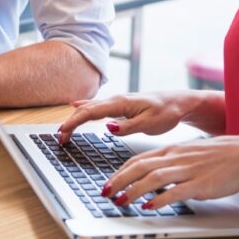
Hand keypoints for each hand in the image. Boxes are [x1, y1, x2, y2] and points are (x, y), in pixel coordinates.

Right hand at [57, 92, 190, 143]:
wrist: (179, 102)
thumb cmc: (167, 112)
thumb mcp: (151, 123)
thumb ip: (129, 126)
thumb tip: (107, 127)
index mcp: (120, 104)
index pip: (90, 112)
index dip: (74, 122)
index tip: (63, 133)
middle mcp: (116, 100)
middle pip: (86, 110)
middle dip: (70, 123)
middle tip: (60, 138)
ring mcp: (117, 102)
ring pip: (90, 108)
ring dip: (75, 118)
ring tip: (63, 129)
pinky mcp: (121, 106)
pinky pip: (97, 106)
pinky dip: (84, 108)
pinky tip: (75, 105)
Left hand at [100, 135, 238, 210]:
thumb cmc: (218, 156)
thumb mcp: (189, 154)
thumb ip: (171, 163)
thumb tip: (155, 176)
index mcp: (171, 150)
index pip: (138, 159)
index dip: (120, 171)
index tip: (109, 182)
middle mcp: (175, 158)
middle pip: (140, 167)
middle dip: (119, 180)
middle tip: (105, 192)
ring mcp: (187, 170)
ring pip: (153, 178)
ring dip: (133, 190)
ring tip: (120, 201)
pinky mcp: (200, 184)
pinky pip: (176, 191)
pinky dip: (160, 199)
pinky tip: (149, 206)